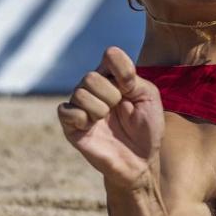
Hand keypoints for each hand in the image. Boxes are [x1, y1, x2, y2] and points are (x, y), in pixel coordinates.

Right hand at [58, 46, 164, 190]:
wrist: (140, 159)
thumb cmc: (147, 127)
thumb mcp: (149, 98)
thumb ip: (133, 77)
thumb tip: (110, 61)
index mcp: (115, 78)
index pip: (110, 56)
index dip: (122, 70)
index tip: (132, 88)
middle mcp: (95, 87)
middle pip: (91, 76)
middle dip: (111, 95)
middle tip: (120, 109)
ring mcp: (81, 105)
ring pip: (80, 92)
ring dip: (100, 109)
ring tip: (107, 120)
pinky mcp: (70, 124)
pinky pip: (67, 110)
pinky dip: (83, 119)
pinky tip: (92, 127)